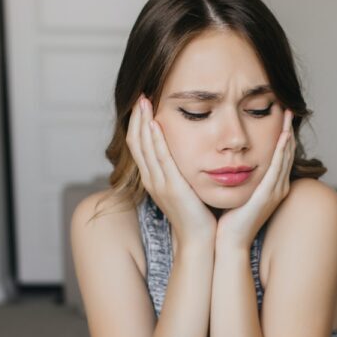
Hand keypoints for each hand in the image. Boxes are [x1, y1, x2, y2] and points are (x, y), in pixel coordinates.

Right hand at [126, 95, 215, 247]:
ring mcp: (159, 184)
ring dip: (143, 122)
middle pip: (136, 142)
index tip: (143, 104)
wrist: (200, 241)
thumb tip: (185, 154)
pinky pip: (160, 158)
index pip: (138, 146)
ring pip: (144, 147)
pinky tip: (156, 123)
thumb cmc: (197, 215)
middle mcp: (151, 180)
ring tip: (144, 101)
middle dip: (137, 117)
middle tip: (140, 95)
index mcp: (153, 179)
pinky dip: (156, 139)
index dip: (138, 124)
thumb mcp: (184, 188)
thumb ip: (180, 172)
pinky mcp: (171, 187)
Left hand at [215, 109, 295, 249]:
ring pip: (284, 157)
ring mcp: (275, 192)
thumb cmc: (228, 221)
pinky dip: (281, 151)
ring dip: (287, 135)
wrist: (227, 242)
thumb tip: (229, 162)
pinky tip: (283, 137)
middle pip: (286, 154)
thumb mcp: (236, 193)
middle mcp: (278, 188)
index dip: (281, 137)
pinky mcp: (268, 195)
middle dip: (288, 131)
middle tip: (288, 109)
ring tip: (288, 115)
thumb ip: (236, 177)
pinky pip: (277, 168)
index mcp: (271, 188)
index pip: (280, 157)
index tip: (279, 117)